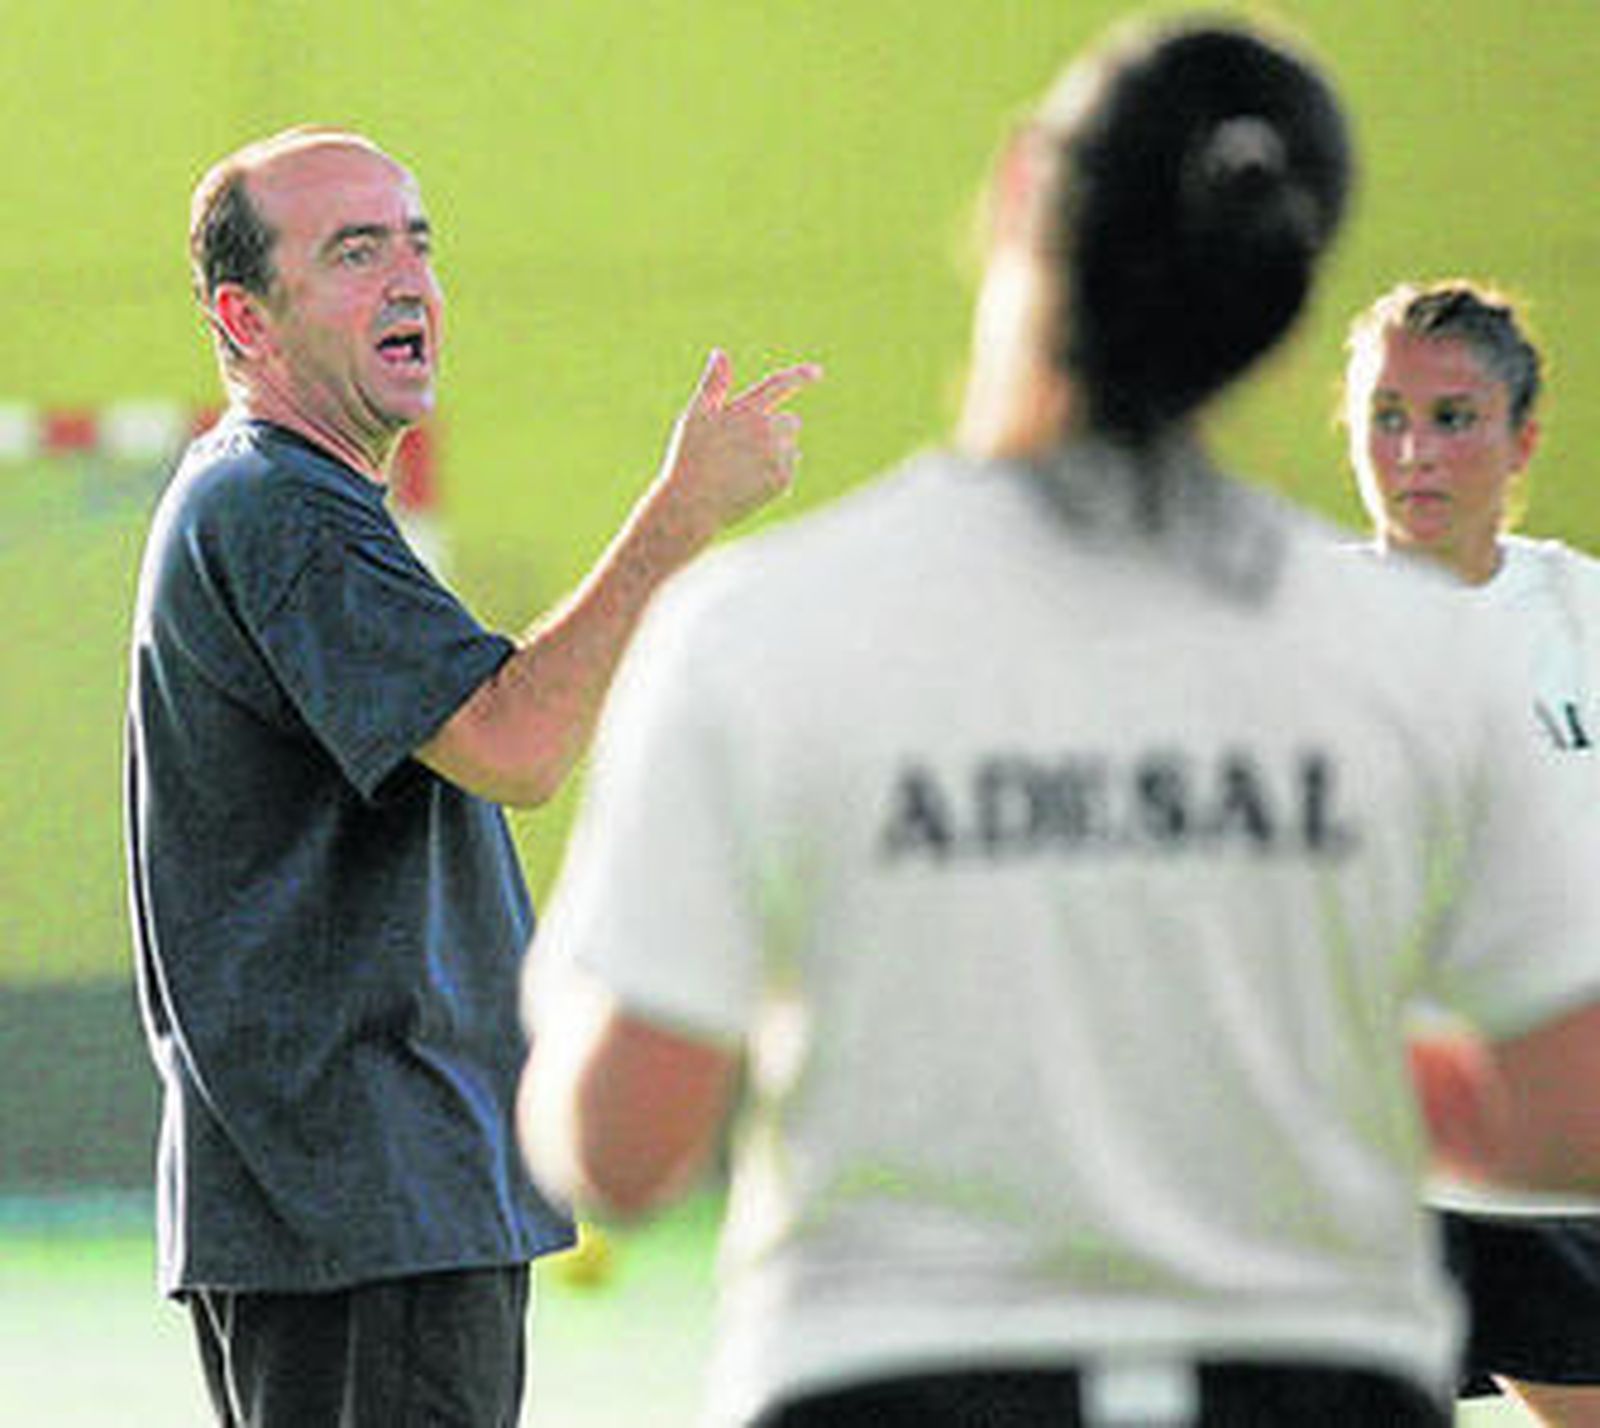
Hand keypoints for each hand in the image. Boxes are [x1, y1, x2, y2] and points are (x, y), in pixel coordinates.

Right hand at [656, 349, 823, 541]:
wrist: (692, 505)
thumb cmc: (688, 458)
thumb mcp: (695, 416)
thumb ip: (713, 384)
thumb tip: (720, 353)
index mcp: (748, 410)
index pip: (781, 384)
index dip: (801, 376)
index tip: (818, 372)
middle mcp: (768, 431)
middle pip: (791, 421)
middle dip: (776, 428)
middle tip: (746, 446)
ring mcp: (778, 457)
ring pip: (790, 446)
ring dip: (776, 451)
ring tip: (743, 467)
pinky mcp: (782, 480)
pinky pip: (790, 468)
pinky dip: (776, 472)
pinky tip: (750, 482)